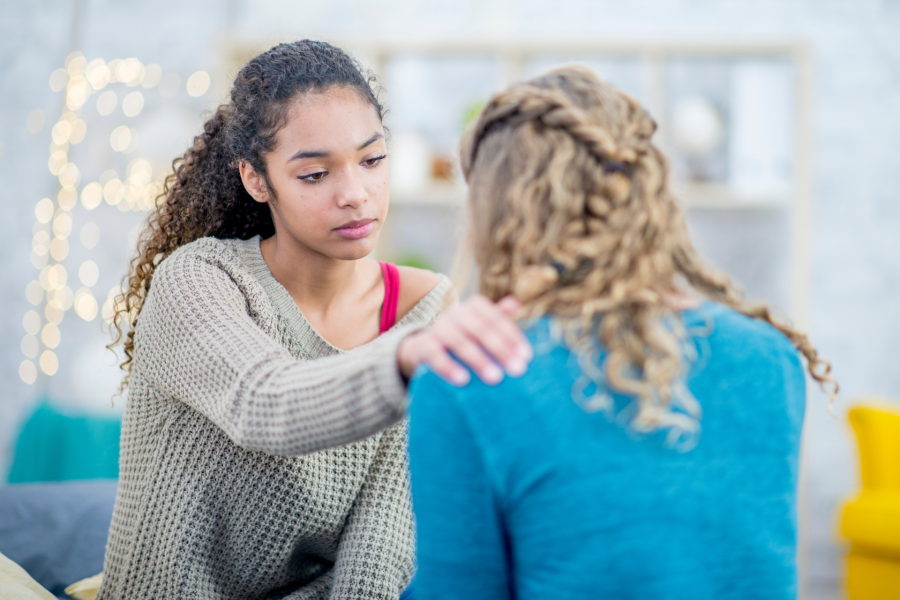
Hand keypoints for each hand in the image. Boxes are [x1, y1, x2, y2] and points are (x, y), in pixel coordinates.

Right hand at [397, 295, 532, 385]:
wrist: (423, 346)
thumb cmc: (462, 336)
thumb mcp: (480, 325)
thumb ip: (497, 316)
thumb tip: (517, 305)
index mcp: (473, 306)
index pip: (496, 319)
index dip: (512, 336)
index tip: (526, 357)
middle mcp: (456, 313)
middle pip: (481, 329)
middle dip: (501, 350)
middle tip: (518, 370)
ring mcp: (438, 328)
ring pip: (459, 342)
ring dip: (478, 360)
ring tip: (495, 378)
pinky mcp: (423, 345)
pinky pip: (435, 355)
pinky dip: (448, 367)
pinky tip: (463, 380)